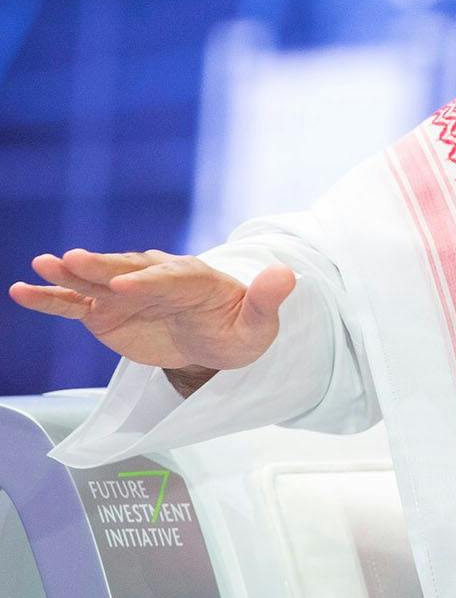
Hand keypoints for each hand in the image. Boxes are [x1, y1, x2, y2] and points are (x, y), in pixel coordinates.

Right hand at [8, 248, 296, 373]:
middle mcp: (156, 278)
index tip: (125, 286)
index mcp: (195, 279)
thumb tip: (288, 275)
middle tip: (72, 260)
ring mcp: (128, 293)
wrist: (219, 337)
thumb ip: (268, 300)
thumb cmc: (240, 329)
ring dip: (69, 275)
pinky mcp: (107, 311)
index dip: (149, 281)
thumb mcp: (260, 322)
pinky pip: (76, 305)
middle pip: (127, 271)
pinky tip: (20, 292)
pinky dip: (50, 299)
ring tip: (40, 267)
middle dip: (102, 267)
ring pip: (96, 282)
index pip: (170, 278)